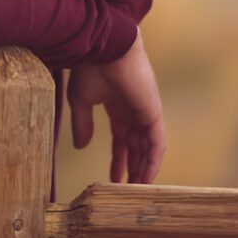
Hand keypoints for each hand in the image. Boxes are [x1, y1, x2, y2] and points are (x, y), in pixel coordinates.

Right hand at [66, 30, 165, 183]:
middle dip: (131, 167)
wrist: (105, 47)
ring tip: (135, 190)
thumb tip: (81, 147)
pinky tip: (145, 178)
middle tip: (126, 190)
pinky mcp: (153, 113)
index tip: (112, 178)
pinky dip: (153, 162)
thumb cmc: (90, 67)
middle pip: (136, 145)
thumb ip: (82, 124)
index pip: (121, 137)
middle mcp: (133, 109)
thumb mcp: (80, 100)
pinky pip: (157, 144)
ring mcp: (145, 111)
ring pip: (147, 147)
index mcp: (116, 104)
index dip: (118, 157)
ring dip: (143, 169)